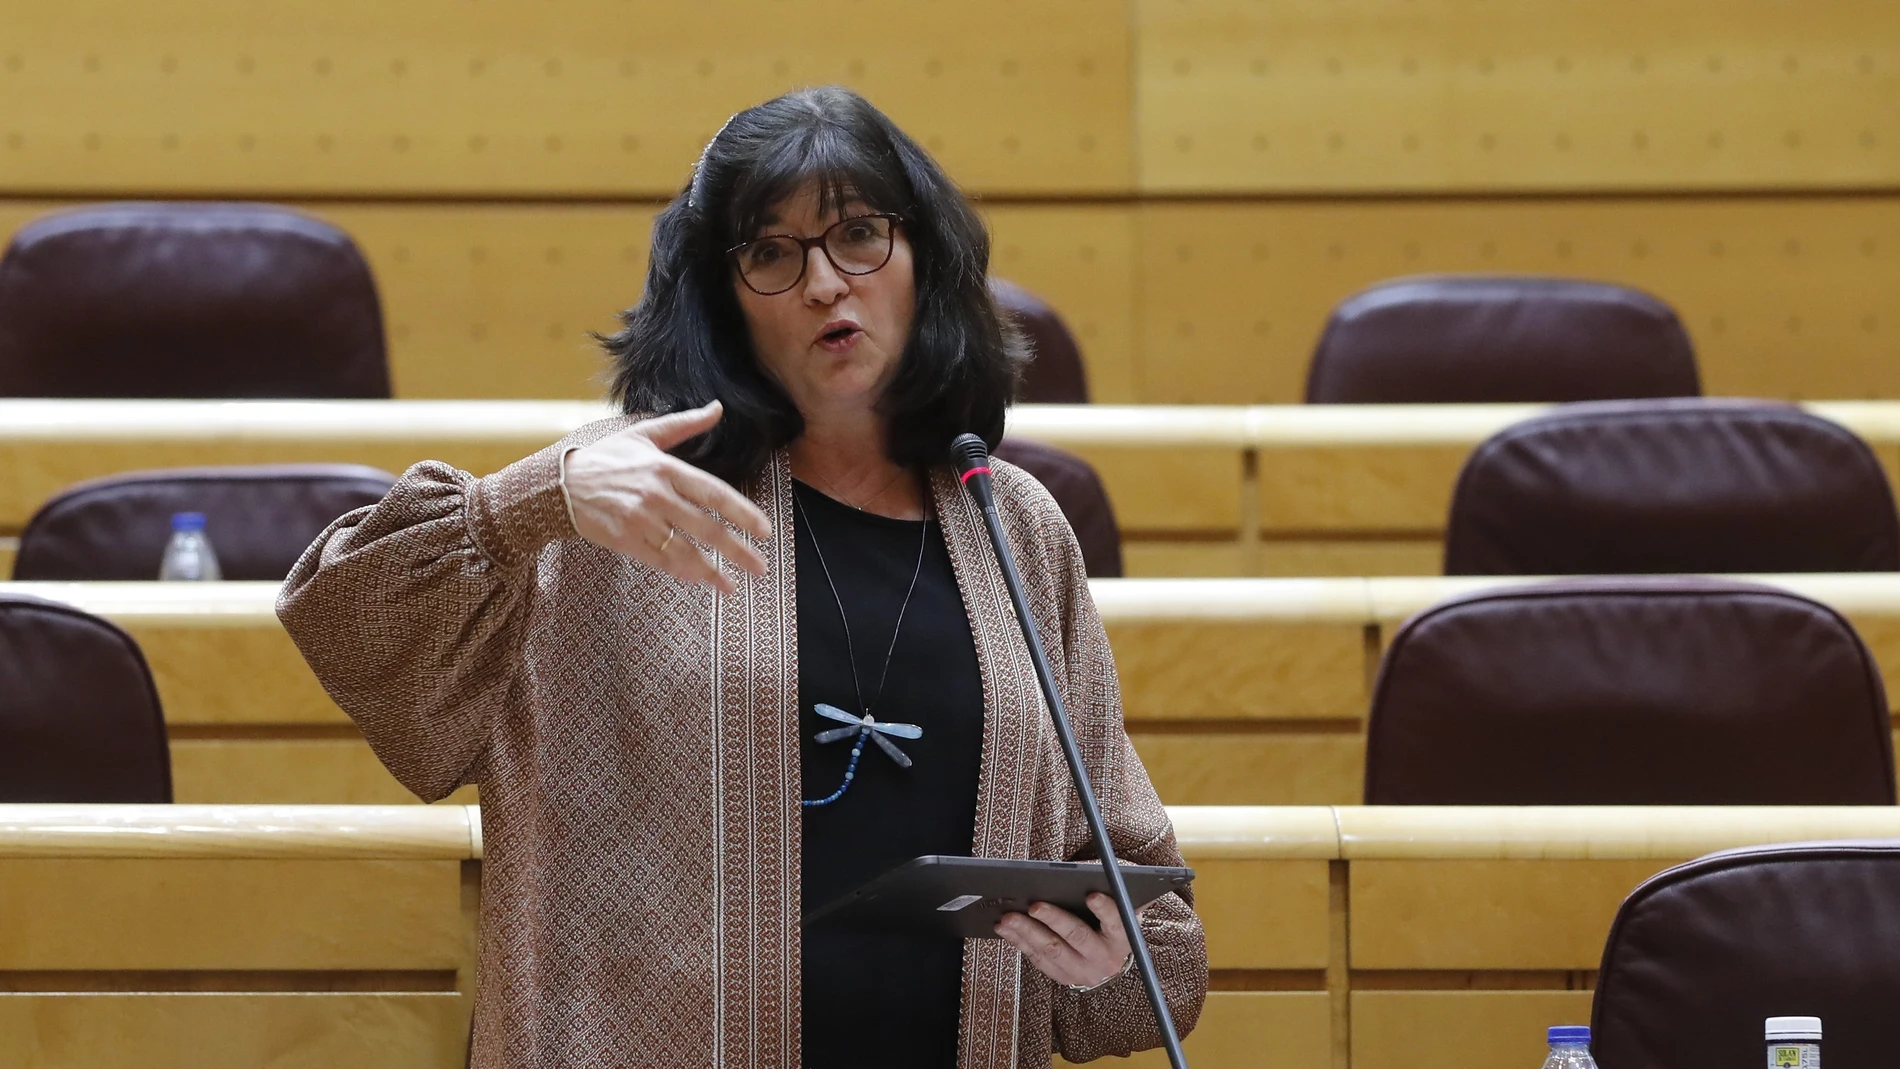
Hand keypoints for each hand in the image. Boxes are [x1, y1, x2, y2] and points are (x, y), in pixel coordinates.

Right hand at [563, 401, 772, 592]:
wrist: (559, 484)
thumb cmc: (606, 458)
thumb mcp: (644, 435)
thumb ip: (684, 424)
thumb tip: (717, 407)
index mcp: (666, 468)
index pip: (715, 493)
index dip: (743, 513)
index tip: (765, 531)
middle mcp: (657, 495)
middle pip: (707, 528)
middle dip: (738, 551)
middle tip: (760, 568)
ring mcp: (639, 519)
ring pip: (684, 550)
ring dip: (711, 571)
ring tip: (732, 585)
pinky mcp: (623, 539)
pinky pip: (659, 560)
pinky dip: (680, 571)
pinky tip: (698, 580)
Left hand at [995, 893, 1133, 989]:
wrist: (1108, 961)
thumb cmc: (1108, 924)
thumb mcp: (1118, 909)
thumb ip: (1110, 892)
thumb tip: (1091, 873)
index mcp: (1121, 937)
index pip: (1115, 921)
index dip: (1104, 909)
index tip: (1091, 895)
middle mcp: (1103, 958)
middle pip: (1077, 936)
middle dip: (1054, 919)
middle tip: (1034, 906)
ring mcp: (1082, 971)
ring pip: (1052, 950)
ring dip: (1027, 932)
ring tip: (1008, 917)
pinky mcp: (1062, 977)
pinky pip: (1037, 959)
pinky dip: (1019, 942)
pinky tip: (1004, 928)